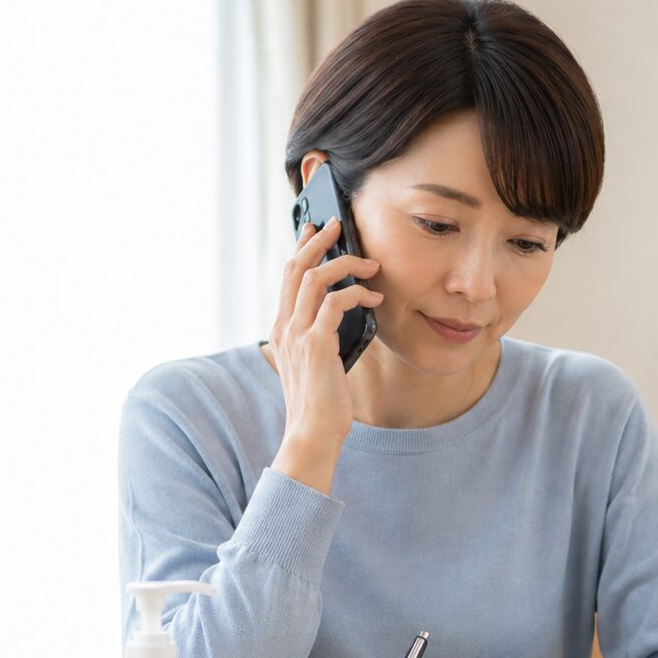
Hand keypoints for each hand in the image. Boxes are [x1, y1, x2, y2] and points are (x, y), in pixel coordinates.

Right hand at [266, 218, 384, 491]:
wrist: (312, 433)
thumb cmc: (321, 402)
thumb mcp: (316, 363)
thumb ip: (319, 338)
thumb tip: (340, 315)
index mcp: (282, 329)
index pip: (288, 276)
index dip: (302, 249)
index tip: (316, 230)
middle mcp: (285, 326)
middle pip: (296, 267)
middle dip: (319, 240)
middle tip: (339, 224)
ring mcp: (298, 334)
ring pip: (315, 278)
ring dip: (346, 263)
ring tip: (370, 264)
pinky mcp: (317, 344)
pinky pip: (337, 303)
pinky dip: (358, 294)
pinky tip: (376, 300)